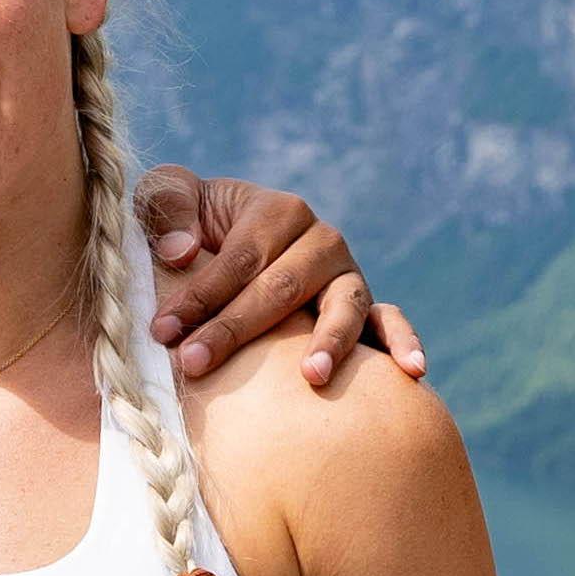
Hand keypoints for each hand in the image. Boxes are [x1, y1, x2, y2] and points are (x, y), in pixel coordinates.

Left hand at [139, 169, 430, 391]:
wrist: (225, 244)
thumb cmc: (191, 225)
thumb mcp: (169, 198)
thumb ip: (168, 207)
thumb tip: (183, 252)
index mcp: (277, 211)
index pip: (239, 259)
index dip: (199, 295)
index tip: (162, 330)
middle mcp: (321, 241)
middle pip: (282, 287)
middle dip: (236, 328)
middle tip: (195, 364)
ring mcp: (348, 276)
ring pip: (345, 305)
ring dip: (330, 340)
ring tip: (313, 377)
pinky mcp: (364, 307)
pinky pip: (390, 320)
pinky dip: (404, 342)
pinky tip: (412, 371)